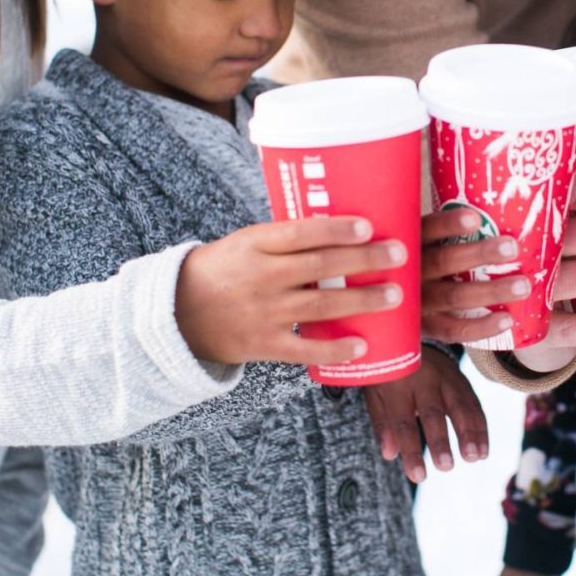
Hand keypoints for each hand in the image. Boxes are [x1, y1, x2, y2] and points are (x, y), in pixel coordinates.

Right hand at [174, 216, 405, 365]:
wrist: (177, 315)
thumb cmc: (222, 270)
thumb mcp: (245, 243)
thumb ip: (286, 239)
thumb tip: (342, 225)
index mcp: (255, 245)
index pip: (300, 233)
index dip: (335, 229)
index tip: (367, 226)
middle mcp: (261, 278)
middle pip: (320, 266)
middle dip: (363, 259)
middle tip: (399, 254)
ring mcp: (264, 313)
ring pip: (320, 306)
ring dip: (361, 300)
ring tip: (395, 296)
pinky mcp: (264, 345)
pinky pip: (305, 350)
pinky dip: (334, 350)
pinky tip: (362, 345)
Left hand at [364, 345, 488, 481]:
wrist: (406, 333)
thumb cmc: (387, 371)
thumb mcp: (374, 392)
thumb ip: (382, 423)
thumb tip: (390, 455)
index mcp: (397, 383)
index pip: (402, 421)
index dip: (411, 450)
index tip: (418, 476)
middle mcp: (423, 378)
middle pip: (433, 412)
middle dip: (441, 441)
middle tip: (446, 467)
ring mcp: (445, 376)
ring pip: (460, 405)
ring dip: (469, 433)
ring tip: (474, 458)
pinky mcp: (461, 378)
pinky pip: (473, 403)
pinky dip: (480, 427)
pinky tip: (483, 450)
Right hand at [418, 205, 526, 343]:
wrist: (386, 302)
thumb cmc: (417, 257)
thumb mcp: (416, 238)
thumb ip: (440, 225)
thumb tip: (495, 197)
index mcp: (408, 243)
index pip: (426, 229)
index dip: (448, 224)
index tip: (476, 217)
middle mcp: (409, 272)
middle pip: (443, 261)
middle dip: (480, 254)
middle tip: (513, 247)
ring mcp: (416, 302)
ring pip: (454, 296)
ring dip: (491, 291)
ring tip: (523, 285)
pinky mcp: (424, 328)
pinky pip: (453, 330)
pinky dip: (481, 327)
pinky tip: (507, 319)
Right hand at [513, 176, 575, 371]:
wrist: (492, 304)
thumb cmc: (529, 245)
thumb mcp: (531, 219)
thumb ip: (562, 201)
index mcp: (515, 221)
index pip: (539, 203)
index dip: (566, 196)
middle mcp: (516, 257)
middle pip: (559, 242)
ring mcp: (524, 296)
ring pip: (569, 283)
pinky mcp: (534, 330)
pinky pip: (573, 330)